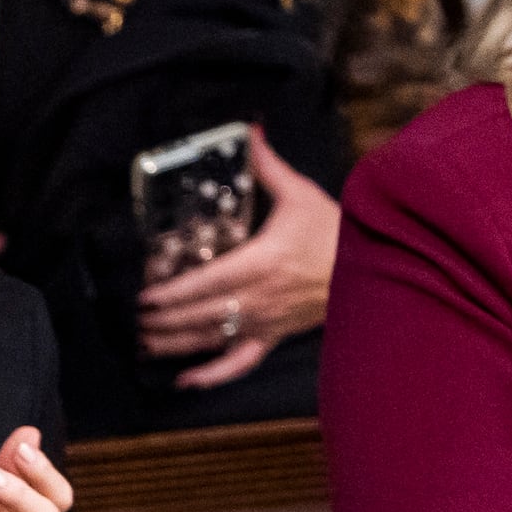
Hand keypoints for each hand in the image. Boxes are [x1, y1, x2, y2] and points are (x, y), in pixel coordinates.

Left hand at [136, 136, 337, 386]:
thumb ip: (268, 167)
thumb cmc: (336, 230)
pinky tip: (185, 380)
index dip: (173, 293)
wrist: (374, 264)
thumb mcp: (301, 193)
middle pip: (202, 314)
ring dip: (176, 343)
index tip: (146, 297)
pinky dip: (212, 375)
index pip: (208, 282)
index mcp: (263, 262)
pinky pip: (240, 363)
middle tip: (137, 319)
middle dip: (165, 320)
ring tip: (146, 342)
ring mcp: (267, 321)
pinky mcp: (275, 336)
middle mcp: (261, 297)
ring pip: (213, 338)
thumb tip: (250, 131)